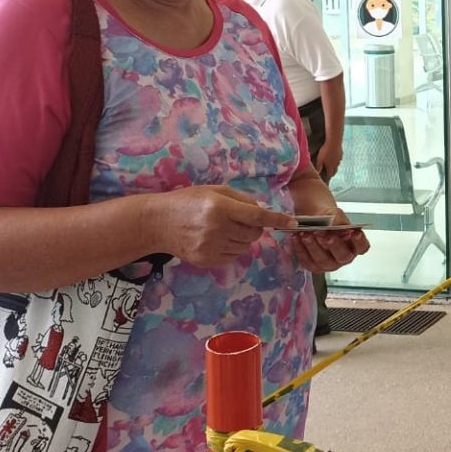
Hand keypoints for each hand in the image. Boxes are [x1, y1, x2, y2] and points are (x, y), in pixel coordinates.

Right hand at [154, 186, 292, 267]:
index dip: (277, 219)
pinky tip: (217, 239)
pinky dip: (232, 248)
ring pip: (245, 246)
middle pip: (254, 234)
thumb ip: (241, 200)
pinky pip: (233, 256)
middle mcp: (217, 229)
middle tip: (239, 220)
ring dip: (243, 238)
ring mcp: (211, 247)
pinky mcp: (206, 260)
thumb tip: (263, 212)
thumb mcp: (214, 191)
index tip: (292, 222)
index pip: (257, 216)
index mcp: (220, 208)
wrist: (157, 223)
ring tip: (223, 228)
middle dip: (254, 227)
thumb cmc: (188, 201)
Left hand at [292, 207, 369, 272]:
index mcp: (355, 245)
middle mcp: (345, 258)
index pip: (362, 247)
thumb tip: (333, 225)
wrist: (316, 222)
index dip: (360, 241)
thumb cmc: (330, 220)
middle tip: (323, 233)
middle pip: (342, 256)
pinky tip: (297, 238)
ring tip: (306, 234)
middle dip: (333, 244)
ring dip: (313, 247)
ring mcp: (330, 264)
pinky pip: (308, 261)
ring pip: (323, 261)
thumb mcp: (335, 214)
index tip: (354, 232)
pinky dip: (301, 249)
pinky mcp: (315, 266)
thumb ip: (337, 218)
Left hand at [315, 140, 342, 180]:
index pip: (330, 174)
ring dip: (335, 167)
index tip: (326, 179)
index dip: (328, 177)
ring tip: (332, 166)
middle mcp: (336, 164)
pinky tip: (335, 158)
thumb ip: (319, 167)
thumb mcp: (320, 159)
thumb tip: (317, 173)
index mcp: (330, 166)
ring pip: (337, 165)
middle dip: (332, 173)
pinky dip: (337, 160)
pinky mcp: (341, 154)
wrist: (334, 142)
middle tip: (330, 174)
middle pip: (335, 171)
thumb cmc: (325, 151)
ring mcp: (339, 159)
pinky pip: (339, 159)